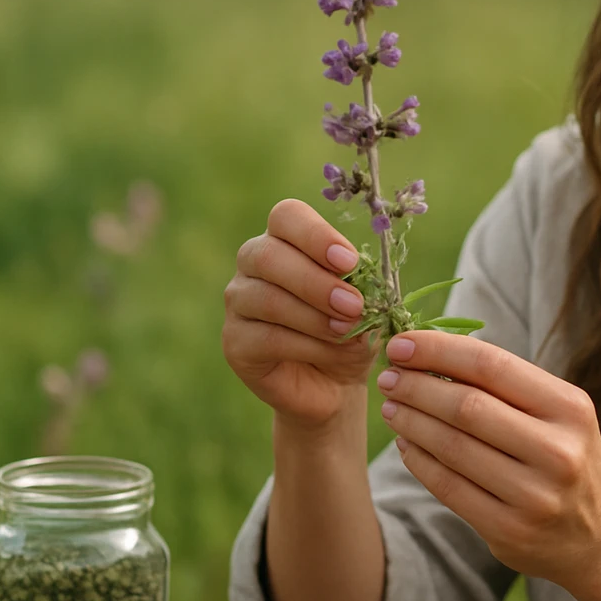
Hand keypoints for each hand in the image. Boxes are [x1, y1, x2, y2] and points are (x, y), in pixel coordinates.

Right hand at [222, 199, 375, 428]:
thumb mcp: (366, 305)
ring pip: (267, 299)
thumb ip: (360, 286)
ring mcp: (238, 301)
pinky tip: (331, 353)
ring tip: (348, 331)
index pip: (286, 216)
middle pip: (269, 256)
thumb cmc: (350, 331)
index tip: (349, 262)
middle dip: (316, 282)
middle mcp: (253, 262)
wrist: (335, 384)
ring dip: (314, 317)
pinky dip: (307, 345)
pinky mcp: (234, 342)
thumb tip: (357, 282)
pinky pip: (266, 337)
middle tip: (353, 305)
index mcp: (285, 239)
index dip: (316, 235)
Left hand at [376, 330, 600, 590]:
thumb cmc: (568, 458)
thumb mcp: (559, 415)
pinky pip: (448, 488)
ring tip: (391, 406)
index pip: (491, 366)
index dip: (438, 351)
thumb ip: (507, 387)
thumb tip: (429, 353)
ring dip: (411, 422)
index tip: (401, 344)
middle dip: (416, 387)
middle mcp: (557, 451)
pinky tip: (406, 444)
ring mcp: (534, 496)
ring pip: (452, 447)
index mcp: (570, 408)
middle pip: (467, 407)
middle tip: (389, 377)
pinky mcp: (509, 531)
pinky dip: (419, 461)